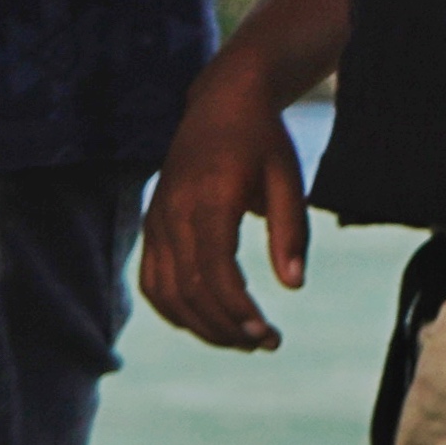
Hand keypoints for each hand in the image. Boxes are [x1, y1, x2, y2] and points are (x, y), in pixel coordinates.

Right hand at [137, 61, 310, 352]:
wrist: (222, 100)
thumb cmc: (262, 140)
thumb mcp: (287, 178)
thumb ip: (290, 232)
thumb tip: (294, 286)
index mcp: (209, 198)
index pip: (215, 272)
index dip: (238, 311)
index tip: (268, 335)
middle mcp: (174, 212)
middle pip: (190, 290)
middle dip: (227, 327)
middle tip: (266, 344)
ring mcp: (157, 218)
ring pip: (167, 293)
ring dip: (201, 326)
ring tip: (241, 340)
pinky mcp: (153, 223)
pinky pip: (151, 280)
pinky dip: (173, 309)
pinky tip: (205, 323)